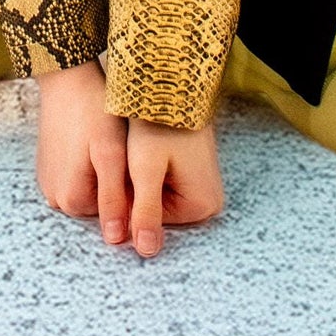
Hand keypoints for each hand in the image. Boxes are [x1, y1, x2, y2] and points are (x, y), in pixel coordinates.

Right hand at [35, 58, 129, 245]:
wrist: (66, 76)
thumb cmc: (92, 111)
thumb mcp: (110, 154)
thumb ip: (113, 199)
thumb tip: (115, 240)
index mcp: (71, 200)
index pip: (114, 214)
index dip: (128, 188)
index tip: (128, 158)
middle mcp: (55, 198)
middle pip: (99, 203)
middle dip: (114, 181)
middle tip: (117, 147)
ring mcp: (49, 182)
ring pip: (89, 189)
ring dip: (101, 171)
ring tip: (104, 140)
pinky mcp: (48, 166)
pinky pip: (76, 176)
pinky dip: (88, 163)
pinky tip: (91, 139)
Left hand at [125, 118, 225, 256]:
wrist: (174, 83)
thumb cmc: (158, 123)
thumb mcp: (146, 169)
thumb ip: (145, 211)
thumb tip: (146, 252)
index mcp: (202, 207)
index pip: (151, 221)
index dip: (130, 199)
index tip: (126, 170)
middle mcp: (209, 202)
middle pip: (156, 210)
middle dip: (137, 190)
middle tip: (129, 158)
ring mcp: (202, 186)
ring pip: (157, 195)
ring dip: (140, 178)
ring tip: (136, 150)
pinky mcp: (193, 172)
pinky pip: (164, 181)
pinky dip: (148, 168)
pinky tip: (142, 147)